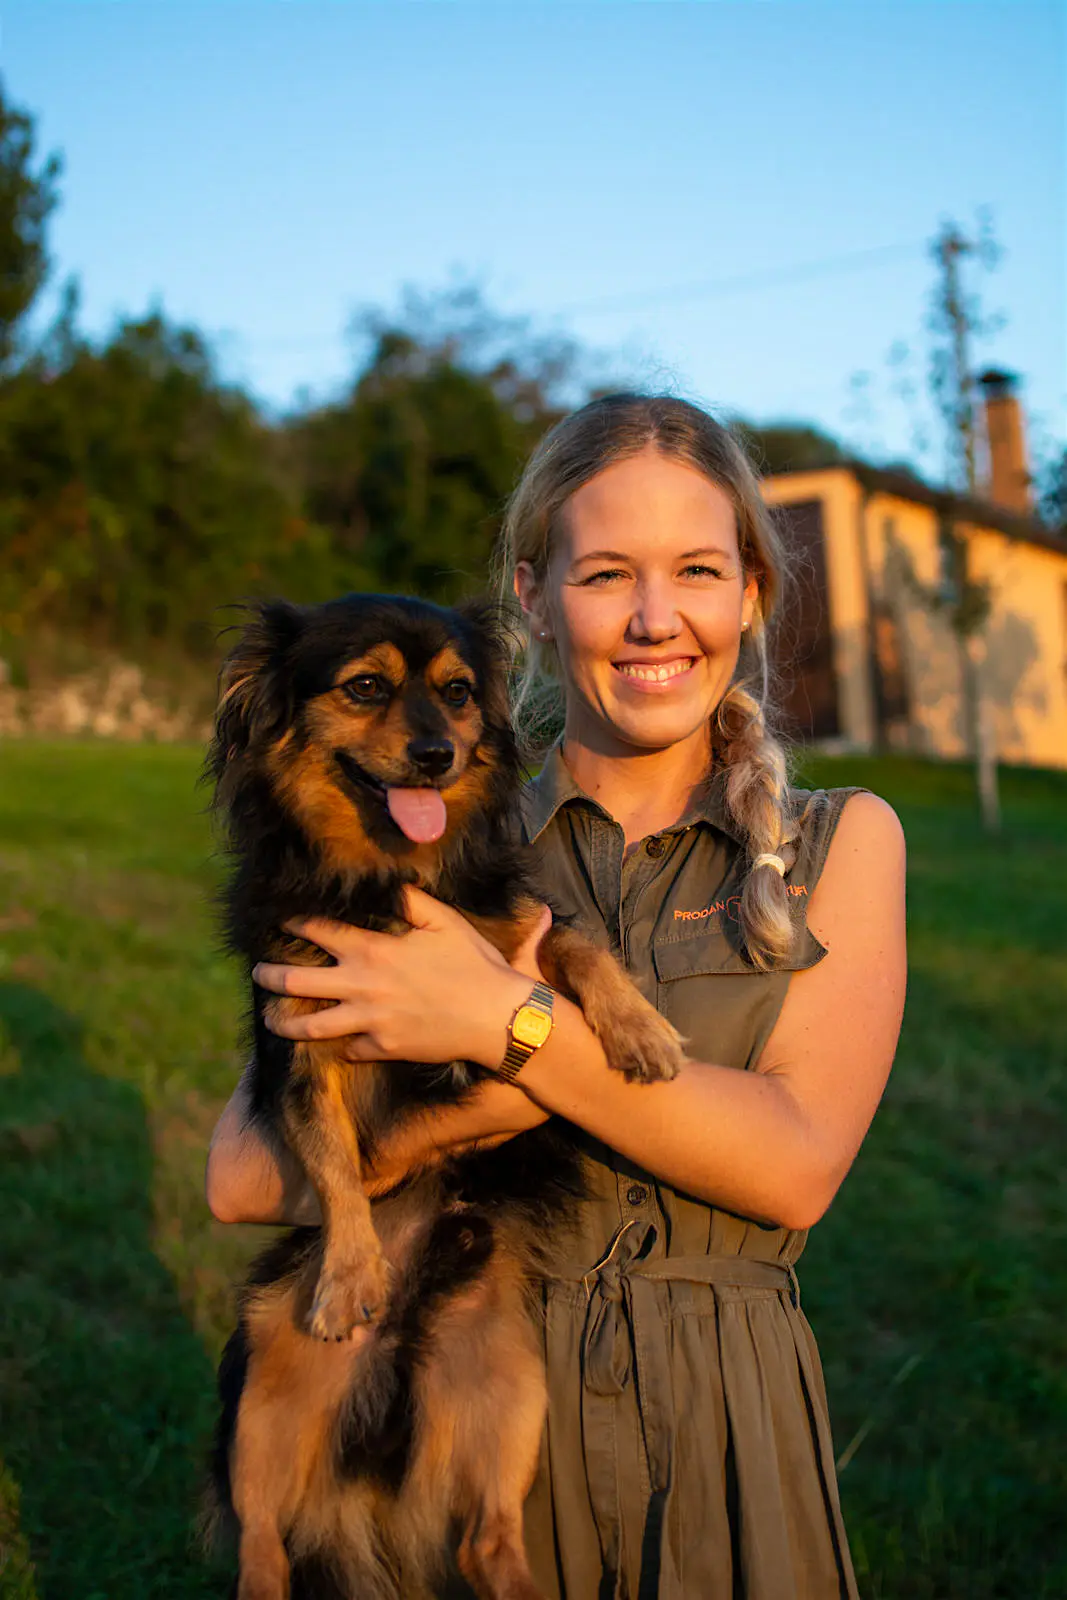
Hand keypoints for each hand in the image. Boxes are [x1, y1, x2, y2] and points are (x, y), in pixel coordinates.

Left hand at [252, 887, 548, 1071]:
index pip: (321, 933)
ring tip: (271, 1018)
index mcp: (375, 950)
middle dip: (270, 976)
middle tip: (258, 972)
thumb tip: (391, 884)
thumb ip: (412, 901)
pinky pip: (351, 1049)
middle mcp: (364, 986)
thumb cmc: (474, 965)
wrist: (495, 1017)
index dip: (295, 925)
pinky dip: (341, 1046)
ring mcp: (371, 1021)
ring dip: (284, 1022)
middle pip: (299, 982)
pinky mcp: (384, 1049)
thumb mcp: (445, 922)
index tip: (281, 922)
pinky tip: (333, 1044)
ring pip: (311, 1026)